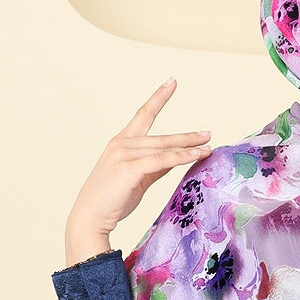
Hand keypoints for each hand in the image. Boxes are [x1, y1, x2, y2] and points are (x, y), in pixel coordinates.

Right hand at [64, 77, 212, 262]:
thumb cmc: (113, 199)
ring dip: (188, 148)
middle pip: (161, 137)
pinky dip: (180, 158)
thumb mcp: (138, 178)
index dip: (159, 98)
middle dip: (187, 137)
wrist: (91, 217)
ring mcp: (123, 154)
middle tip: (208, 134)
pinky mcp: (128, 168)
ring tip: (207, 148)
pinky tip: (195, 156)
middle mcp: (121, 143)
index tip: (172, 82)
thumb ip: (155, 166)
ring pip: (164, 148)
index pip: (143, 115)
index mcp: (121, 142)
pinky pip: (161, 160)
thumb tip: (176, 158)